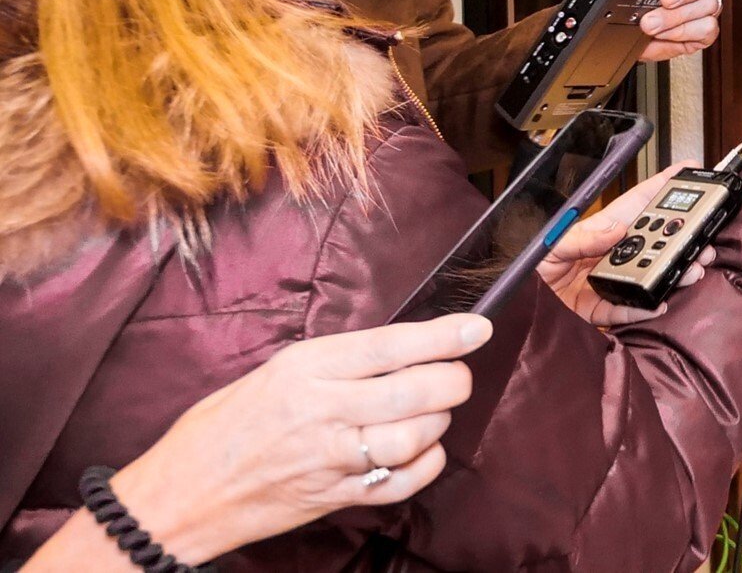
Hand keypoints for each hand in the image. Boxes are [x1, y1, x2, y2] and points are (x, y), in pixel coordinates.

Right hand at [101, 314, 491, 564]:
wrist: (179, 495)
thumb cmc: (224, 425)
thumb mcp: (276, 371)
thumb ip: (338, 361)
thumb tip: (403, 346)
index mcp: (305, 369)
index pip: (391, 345)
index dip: (443, 336)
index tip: (477, 328)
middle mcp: (322, 411)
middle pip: (414, 391)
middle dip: (453, 380)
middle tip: (460, 374)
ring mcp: (330, 459)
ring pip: (414, 436)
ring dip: (439, 421)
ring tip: (435, 411)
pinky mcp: (334, 498)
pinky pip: (401, 483)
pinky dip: (427, 465)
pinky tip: (425, 451)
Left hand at [538, 164, 717, 326]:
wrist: (515, 304)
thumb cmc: (525, 265)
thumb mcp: (550, 242)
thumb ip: (581, 236)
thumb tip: (616, 230)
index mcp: (599, 231)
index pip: (637, 204)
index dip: (663, 185)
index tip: (689, 171)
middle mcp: (609, 255)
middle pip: (653, 242)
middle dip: (682, 236)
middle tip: (703, 236)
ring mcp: (608, 283)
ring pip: (648, 276)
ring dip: (672, 273)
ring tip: (690, 270)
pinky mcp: (600, 310)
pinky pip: (627, 311)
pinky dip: (643, 308)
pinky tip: (659, 302)